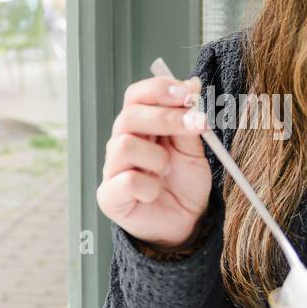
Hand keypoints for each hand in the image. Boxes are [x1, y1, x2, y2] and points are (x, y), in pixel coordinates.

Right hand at [96, 74, 212, 247]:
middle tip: (197, 125)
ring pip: (125, 146)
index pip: (137, 95)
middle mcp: (122, 142)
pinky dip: (149, 186)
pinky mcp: (109, 196)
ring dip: (157, 158)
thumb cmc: (184, 183)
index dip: (159, 89)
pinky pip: (127, 181)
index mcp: (141, 126)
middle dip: (166, 117)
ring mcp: (113, 169)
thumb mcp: (195, 149)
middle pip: (130, 115)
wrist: (186, 222)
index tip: (188, 93)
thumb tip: (192, 85)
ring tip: (167, 171)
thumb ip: (190, 121)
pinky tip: (155, 192)